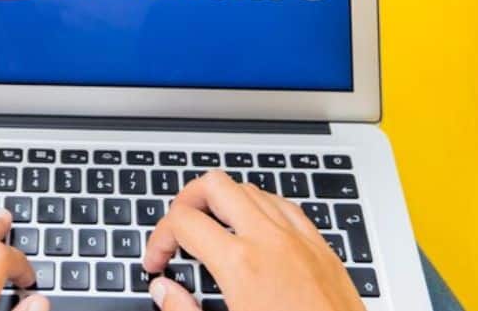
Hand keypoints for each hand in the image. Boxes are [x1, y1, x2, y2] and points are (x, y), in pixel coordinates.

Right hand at [144, 170, 364, 310]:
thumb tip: (164, 291)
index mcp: (241, 265)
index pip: (182, 221)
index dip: (158, 239)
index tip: (157, 264)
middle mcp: (270, 240)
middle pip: (214, 184)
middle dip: (186, 202)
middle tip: (177, 231)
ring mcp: (299, 238)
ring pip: (249, 188)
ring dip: (223, 203)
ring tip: (211, 232)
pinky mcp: (320, 247)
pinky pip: (284, 205)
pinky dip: (260, 208)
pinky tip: (253, 232)